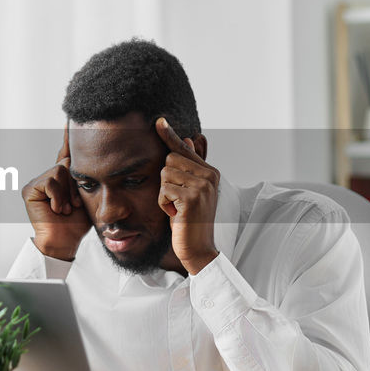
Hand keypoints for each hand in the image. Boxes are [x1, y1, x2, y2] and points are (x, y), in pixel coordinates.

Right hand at [21, 123, 91, 260]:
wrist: (64, 241)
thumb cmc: (77, 223)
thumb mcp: (86, 195)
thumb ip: (84, 176)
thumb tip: (85, 157)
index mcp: (61, 178)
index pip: (66, 153)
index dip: (68, 137)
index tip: (70, 120)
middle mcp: (48, 177)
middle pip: (67, 164)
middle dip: (75, 185)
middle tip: (73, 205)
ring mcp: (37, 182)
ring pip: (59, 171)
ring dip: (67, 193)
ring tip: (65, 209)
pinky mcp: (30, 188)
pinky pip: (50, 181)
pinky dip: (57, 196)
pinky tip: (56, 209)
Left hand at [156, 117, 219, 274]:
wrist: (197, 249)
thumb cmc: (190, 221)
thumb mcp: (190, 192)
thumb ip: (189, 168)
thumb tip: (188, 140)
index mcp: (210, 172)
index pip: (184, 149)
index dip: (170, 135)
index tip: (159, 121)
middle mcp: (209, 176)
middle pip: (170, 159)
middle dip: (165, 180)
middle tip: (176, 200)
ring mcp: (202, 186)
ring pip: (165, 173)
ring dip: (163, 193)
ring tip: (176, 208)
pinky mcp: (192, 198)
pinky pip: (164, 189)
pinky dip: (163, 203)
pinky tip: (174, 214)